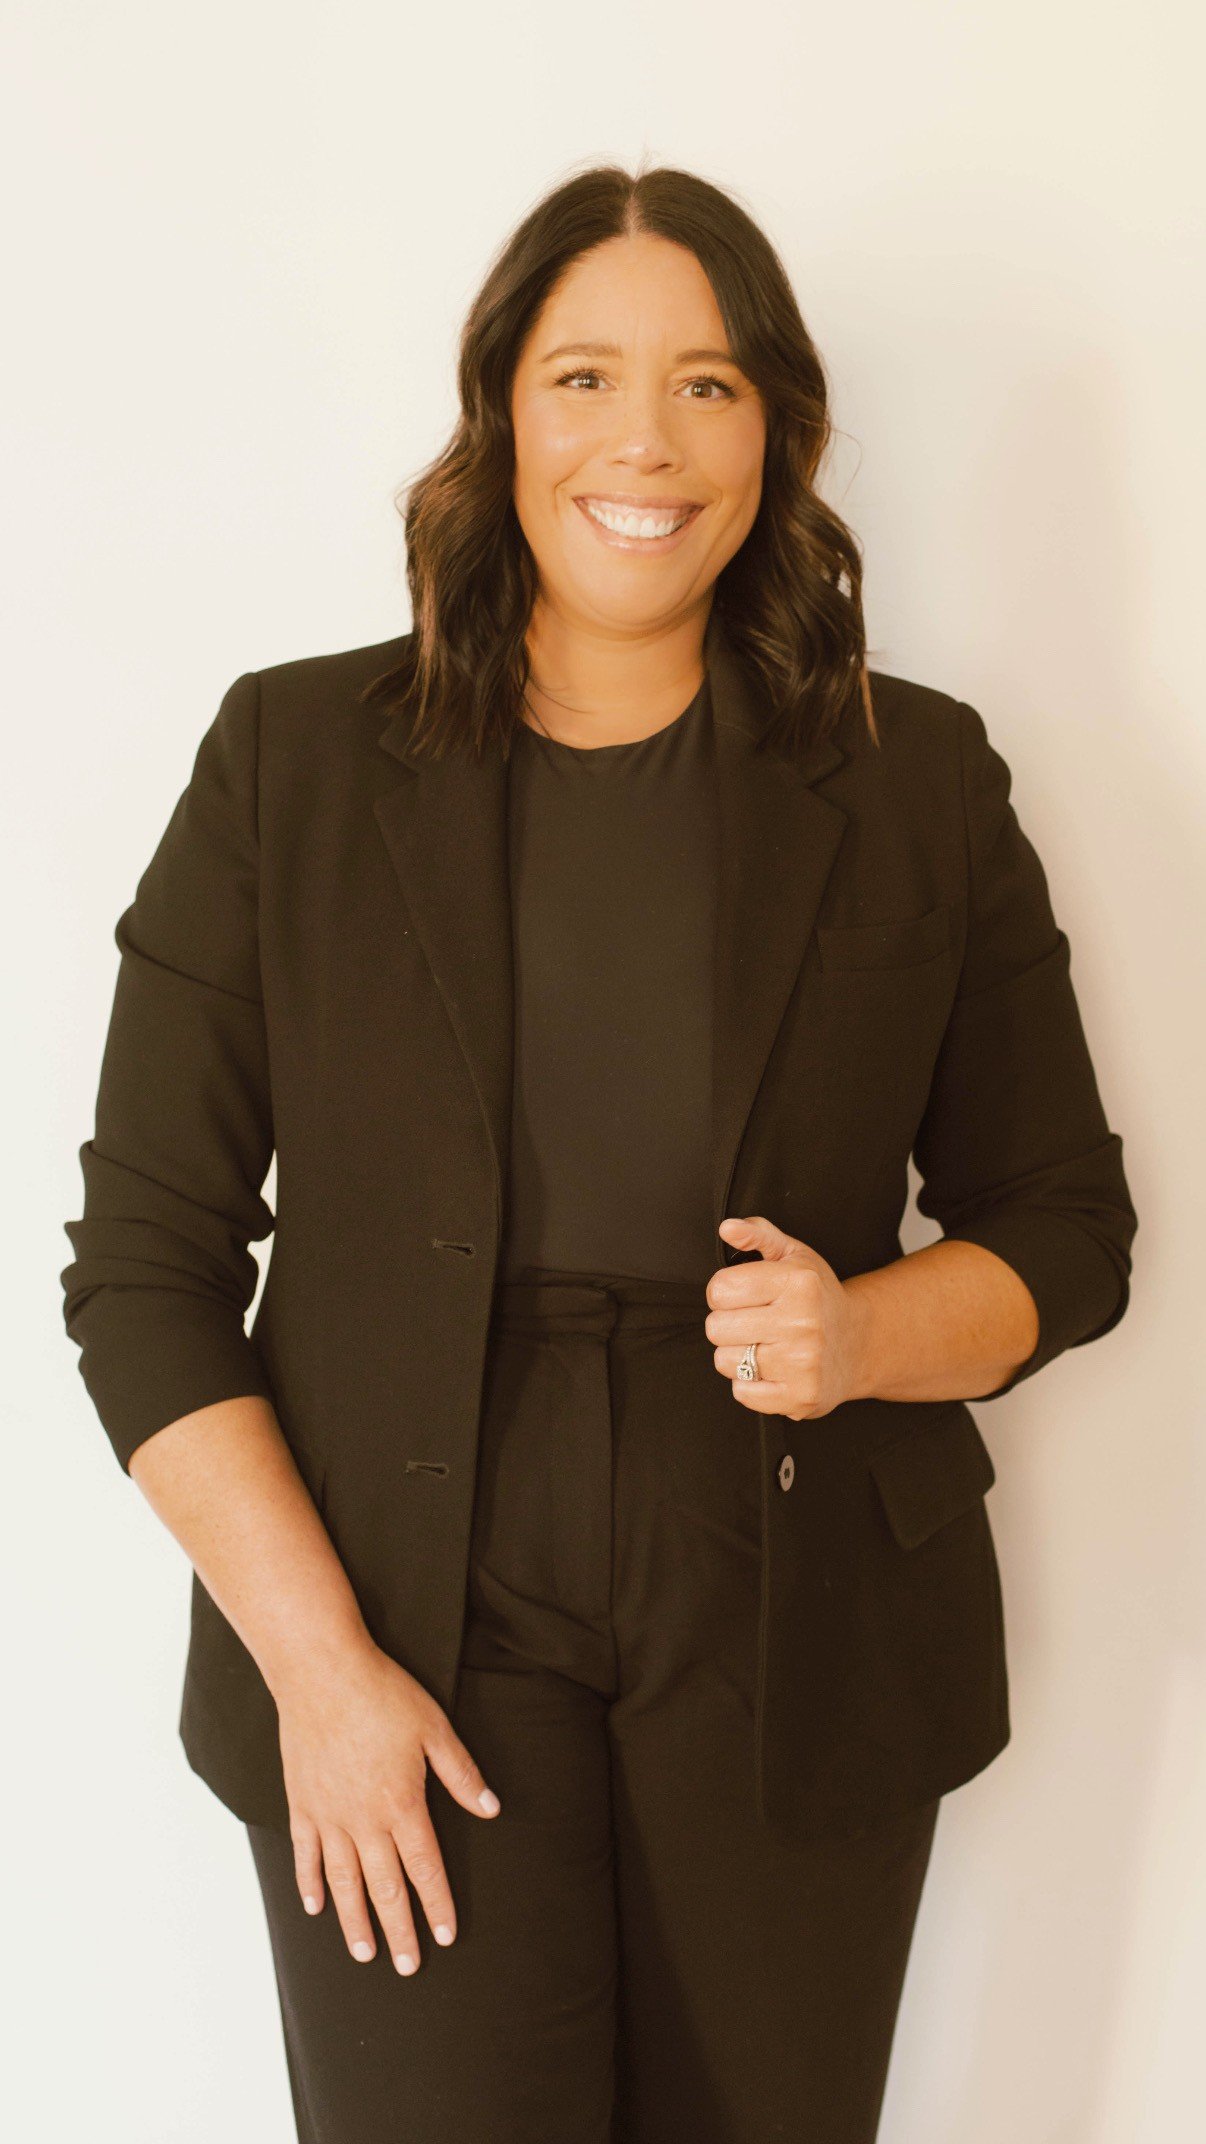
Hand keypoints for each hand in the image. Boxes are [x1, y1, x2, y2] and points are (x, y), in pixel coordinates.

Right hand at [275, 1632, 500, 1974]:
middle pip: (384, 1888)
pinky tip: (316, 1907)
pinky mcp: (301, 1804)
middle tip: (408, 1967)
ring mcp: (328, 1815)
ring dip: (354, 1921)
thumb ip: (462, 1774)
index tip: (445, 1936)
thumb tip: (492, 1809)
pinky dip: (310, 1883)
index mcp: (402, 1804)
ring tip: (365, 1953)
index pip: (425, 1868)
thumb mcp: (434, 1729)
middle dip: (398, 1930)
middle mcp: (364, 1820)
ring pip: (343, 1882)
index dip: (437, 1904)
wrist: (322, 1672)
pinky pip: (305, 1855)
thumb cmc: (383, 1694)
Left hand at [705, 1214, 865, 1419]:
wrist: (860, 1344)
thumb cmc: (819, 1298)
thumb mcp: (794, 1256)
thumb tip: (727, 1228)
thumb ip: (758, 1234)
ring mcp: (803, 1363)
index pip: (720, 1289)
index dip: (725, 1292)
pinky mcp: (800, 1396)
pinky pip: (742, 1393)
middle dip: (730, 1324)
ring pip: (725, 1361)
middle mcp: (802, 1322)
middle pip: (716, 1327)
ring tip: (766, 1346)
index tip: (745, 1296)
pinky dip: (750, 1385)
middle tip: (758, 1323)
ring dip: (738, 1355)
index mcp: (798, 1283)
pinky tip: (774, 1370)